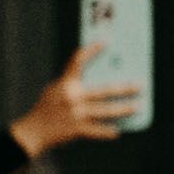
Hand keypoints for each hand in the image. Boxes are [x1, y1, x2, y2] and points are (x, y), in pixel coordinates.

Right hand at [10, 42, 142, 156]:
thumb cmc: (48, 108)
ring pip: (105, 110)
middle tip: (141, 85)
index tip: (105, 41)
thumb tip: (103, 79)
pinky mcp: (75, 129)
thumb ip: (74, 85)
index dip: (90, 50)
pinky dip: (106, 131)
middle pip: (103, 90)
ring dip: (123, 109)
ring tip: (138, 106)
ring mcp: (74, 113)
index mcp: (65, 84)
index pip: (77, 62)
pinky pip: (96, 130)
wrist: (32, 132)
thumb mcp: (56, 91)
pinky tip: (117, 131)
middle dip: (124, 88)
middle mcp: (70, 96)